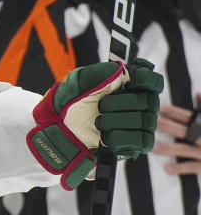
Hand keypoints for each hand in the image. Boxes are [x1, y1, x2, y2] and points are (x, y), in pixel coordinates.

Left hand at [28, 59, 161, 189]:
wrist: (60, 130)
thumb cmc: (73, 104)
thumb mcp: (81, 81)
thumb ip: (102, 71)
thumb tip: (122, 69)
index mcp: (130, 87)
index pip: (154, 81)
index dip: (146, 78)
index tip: (131, 78)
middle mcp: (141, 106)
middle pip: (148, 101)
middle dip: (121, 103)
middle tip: (101, 106)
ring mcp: (140, 126)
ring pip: (143, 121)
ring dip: (115, 121)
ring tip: (98, 122)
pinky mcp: (136, 145)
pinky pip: (140, 140)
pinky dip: (119, 137)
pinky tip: (104, 136)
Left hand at [155, 97, 200, 174]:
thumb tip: (198, 93)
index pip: (190, 118)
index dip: (175, 113)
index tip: (161, 109)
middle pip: (186, 131)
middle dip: (170, 127)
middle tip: (155, 124)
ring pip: (187, 150)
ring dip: (170, 149)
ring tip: (154, 148)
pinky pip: (194, 167)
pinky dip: (182, 168)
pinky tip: (168, 168)